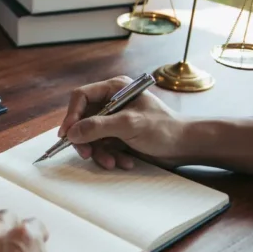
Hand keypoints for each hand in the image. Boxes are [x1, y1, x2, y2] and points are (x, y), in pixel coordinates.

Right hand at [59, 75, 187, 169]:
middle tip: (86, 154)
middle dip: (85, 140)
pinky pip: (102, 146)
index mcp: (114, 89)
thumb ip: (98, 126)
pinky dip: (109, 156)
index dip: (71, 115)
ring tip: (112, 162)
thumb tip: (72, 133)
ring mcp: (114, 120)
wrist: (185, 146)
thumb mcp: (129, 125)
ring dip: (99, 152)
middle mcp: (111, 102)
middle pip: (82, 119)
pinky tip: (124, 161)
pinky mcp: (118, 136)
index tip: (67, 135)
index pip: (81, 97)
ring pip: (91, 136)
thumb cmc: (164, 128)